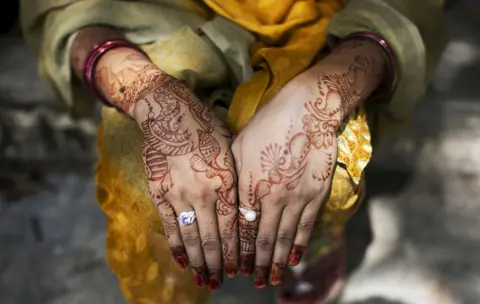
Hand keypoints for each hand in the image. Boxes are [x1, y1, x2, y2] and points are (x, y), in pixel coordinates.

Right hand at [130, 67, 237, 289]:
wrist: (168, 111)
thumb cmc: (205, 127)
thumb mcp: (231, 148)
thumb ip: (236, 180)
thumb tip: (244, 211)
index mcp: (225, 180)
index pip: (233, 227)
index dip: (236, 251)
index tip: (239, 268)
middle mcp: (203, 191)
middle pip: (212, 237)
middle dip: (218, 263)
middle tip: (221, 282)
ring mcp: (178, 193)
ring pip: (190, 236)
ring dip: (198, 261)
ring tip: (204, 280)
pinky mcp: (158, 192)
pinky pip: (168, 225)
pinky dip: (176, 245)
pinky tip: (182, 261)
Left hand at [231, 39, 386, 287]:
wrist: (308, 110)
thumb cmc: (269, 123)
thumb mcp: (240, 145)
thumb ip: (234, 176)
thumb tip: (230, 198)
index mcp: (248, 185)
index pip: (241, 228)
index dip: (237, 250)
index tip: (234, 266)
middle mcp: (270, 198)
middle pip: (261, 239)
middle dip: (255, 264)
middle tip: (253, 282)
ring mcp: (295, 198)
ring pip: (283, 238)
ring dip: (276, 262)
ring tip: (271, 279)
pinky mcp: (315, 195)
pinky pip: (305, 227)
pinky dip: (298, 246)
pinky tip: (294, 260)